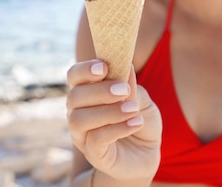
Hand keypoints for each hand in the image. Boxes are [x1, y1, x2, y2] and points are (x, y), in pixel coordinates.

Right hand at [66, 60, 161, 181]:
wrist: (147, 153)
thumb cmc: (139, 120)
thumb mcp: (141, 99)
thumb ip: (131, 86)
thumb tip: (125, 66)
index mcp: (87, 93)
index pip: (74, 76)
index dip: (85, 69)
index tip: (104, 67)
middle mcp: (78, 112)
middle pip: (74, 96)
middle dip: (99, 90)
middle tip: (125, 90)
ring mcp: (83, 135)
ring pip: (79, 120)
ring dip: (108, 111)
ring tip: (133, 109)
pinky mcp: (93, 154)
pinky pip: (95, 140)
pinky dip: (117, 128)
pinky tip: (136, 123)